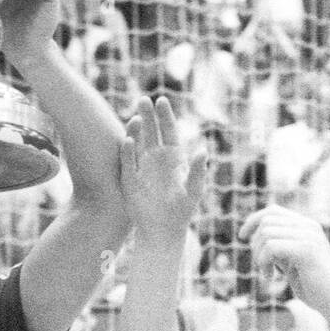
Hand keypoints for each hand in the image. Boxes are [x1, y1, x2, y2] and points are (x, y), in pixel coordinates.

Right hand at [118, 96, 206, 247]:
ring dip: (135, 131)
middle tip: (144, 100)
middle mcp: (155, 159)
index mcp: (173, 157)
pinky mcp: (129, 180)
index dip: (165, 116)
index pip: (168, 131)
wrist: (163, 230)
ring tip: (136, 118)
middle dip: (147, 116)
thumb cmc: (182, 211)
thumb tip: (202, 150)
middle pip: (151, 132)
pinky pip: (127, 162)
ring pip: (137, 144)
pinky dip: (127, 152)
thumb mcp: (193, 190)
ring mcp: (141, 168)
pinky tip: (129, 141)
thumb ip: (197, 171)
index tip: (161, 100)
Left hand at [239, 203, 329, 321]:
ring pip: (266, 233)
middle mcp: (309, 226)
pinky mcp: (307, 250)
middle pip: (266, 220)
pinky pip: (271, 247)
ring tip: (268, 274)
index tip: (243, 237)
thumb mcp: (291, 262)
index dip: (253, 221)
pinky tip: (271, 278)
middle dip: (255, 244)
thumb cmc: (313, 286)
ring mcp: (309, 236)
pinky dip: (264, 263)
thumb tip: (255, 236)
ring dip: (259, 256)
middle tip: (262, 265)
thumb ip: (278, 247)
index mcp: (306, 226)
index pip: (272, 210)